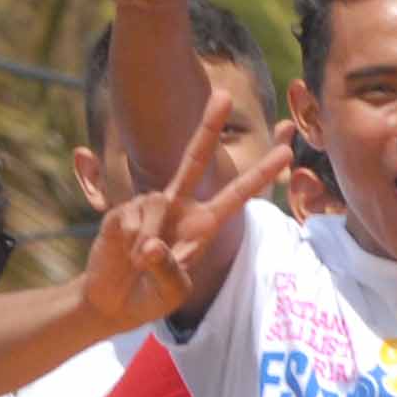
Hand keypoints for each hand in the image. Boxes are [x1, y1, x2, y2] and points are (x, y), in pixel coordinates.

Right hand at [80, 90, 291, 325]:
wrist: (110, 302)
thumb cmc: (149, 297)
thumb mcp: (170, 294)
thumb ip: (168, 269)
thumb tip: (150, 244)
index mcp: (202, 225)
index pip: (236, 196)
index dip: (260, 173)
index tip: (286, 150)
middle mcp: (178, 207)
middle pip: (194, 160)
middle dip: (208, 126)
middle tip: (224, 94)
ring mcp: (150, 206)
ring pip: (156, 207)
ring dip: (148, 244)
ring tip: (139, 265)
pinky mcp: (123, 211)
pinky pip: (131, 220)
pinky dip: (129, 244)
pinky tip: (124, 255)